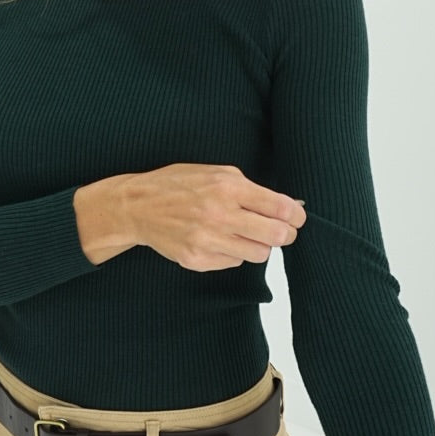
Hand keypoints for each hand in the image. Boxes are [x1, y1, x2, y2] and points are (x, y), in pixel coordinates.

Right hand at [129, 163, 305, 270]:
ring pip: (258, 254)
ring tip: (245, 234)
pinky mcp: (197, 260)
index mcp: (228, 188)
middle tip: (282, 232)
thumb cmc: (178, 185)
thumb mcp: (216, 173)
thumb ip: (250, 188)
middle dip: (286, 235)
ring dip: (258, 245)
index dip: (296, 216)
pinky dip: (233, 253)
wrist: (138, 206)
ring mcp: (207, 240)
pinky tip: (219, 240)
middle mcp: (219, 215)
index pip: (280, 208)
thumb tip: (286, 206)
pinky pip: (234, 262)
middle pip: (276, 236)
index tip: (297, 218)